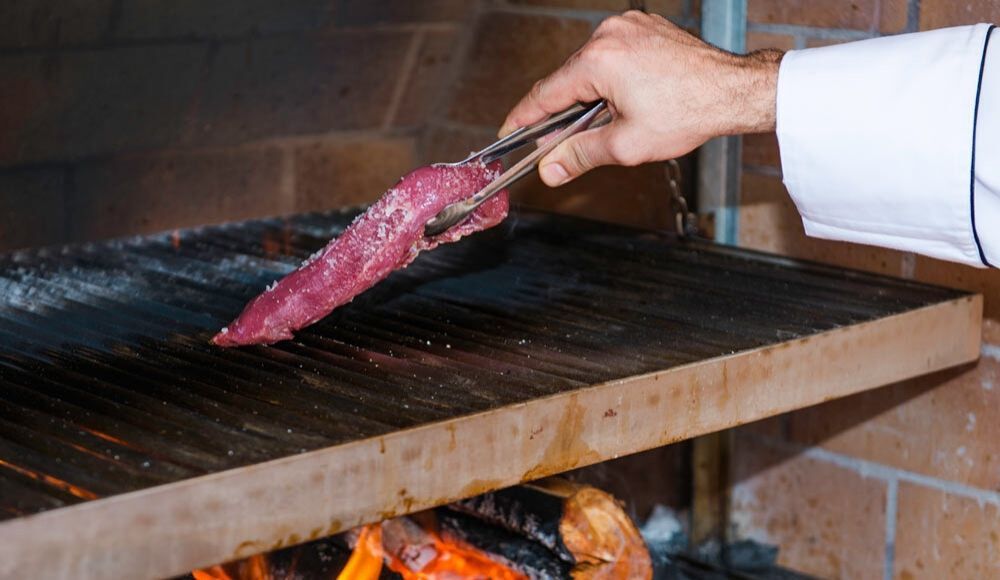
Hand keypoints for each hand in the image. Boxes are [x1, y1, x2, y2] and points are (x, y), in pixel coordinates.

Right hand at [500, 11, 782, 186]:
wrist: (734, 90)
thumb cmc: (689, 111)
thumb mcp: (627, 144)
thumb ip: (580, 155)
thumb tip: (551, 169)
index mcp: (598, 60)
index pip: (545, 93)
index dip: (523, 118)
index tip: (508, 132)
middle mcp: (609, 35)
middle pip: (567, 79)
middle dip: (562, 112)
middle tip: (559, 143)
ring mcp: (628, 25)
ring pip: (590, 67)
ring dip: (588, 94)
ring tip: (604, 122)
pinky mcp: (644, 26)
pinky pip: (612, 54)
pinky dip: (609, 77)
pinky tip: (622, 100)